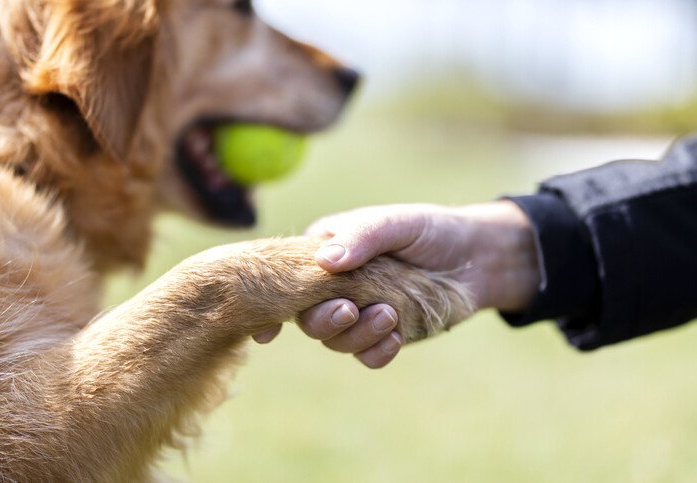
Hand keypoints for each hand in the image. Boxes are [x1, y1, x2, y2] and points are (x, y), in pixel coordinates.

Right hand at [254, 201, 539, 367]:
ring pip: (336, 340)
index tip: (269, 324)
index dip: (274, 300)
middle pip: (308, 316)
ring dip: (358, 334)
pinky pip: (367, 356)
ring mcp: (359, 313)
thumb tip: (325, 261)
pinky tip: (397, 336)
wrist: (476, 259)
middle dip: (325, 320)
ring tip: (390, 315)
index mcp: (324, 253)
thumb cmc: (429, 231)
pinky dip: (378, 351)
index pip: (288, 277)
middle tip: (350, 309)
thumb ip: (361, 237)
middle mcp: (335, 287)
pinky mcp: (383, 336)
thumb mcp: (395, 224)